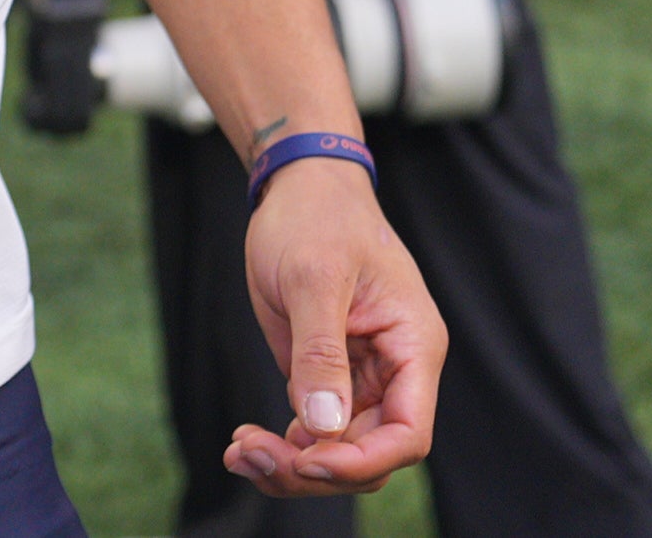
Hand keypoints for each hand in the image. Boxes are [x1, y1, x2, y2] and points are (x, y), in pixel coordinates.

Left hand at [223, 152, 442, 496]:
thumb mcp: (314, 277)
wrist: (298, 186)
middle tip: (250, 452)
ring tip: (238, 452)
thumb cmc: (316, 216)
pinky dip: (283, 446)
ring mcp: (361, 376)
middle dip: (313, 466)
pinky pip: (315, 431)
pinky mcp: (326, 375)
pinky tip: (243, 443)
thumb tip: (324, 425)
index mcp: (413, 345)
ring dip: (292, 464)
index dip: (361, 460)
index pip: (408, 434)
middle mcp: (395, 370)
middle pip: (370, 453)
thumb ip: (321, 352)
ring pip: (339, 450)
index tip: (307, 459)